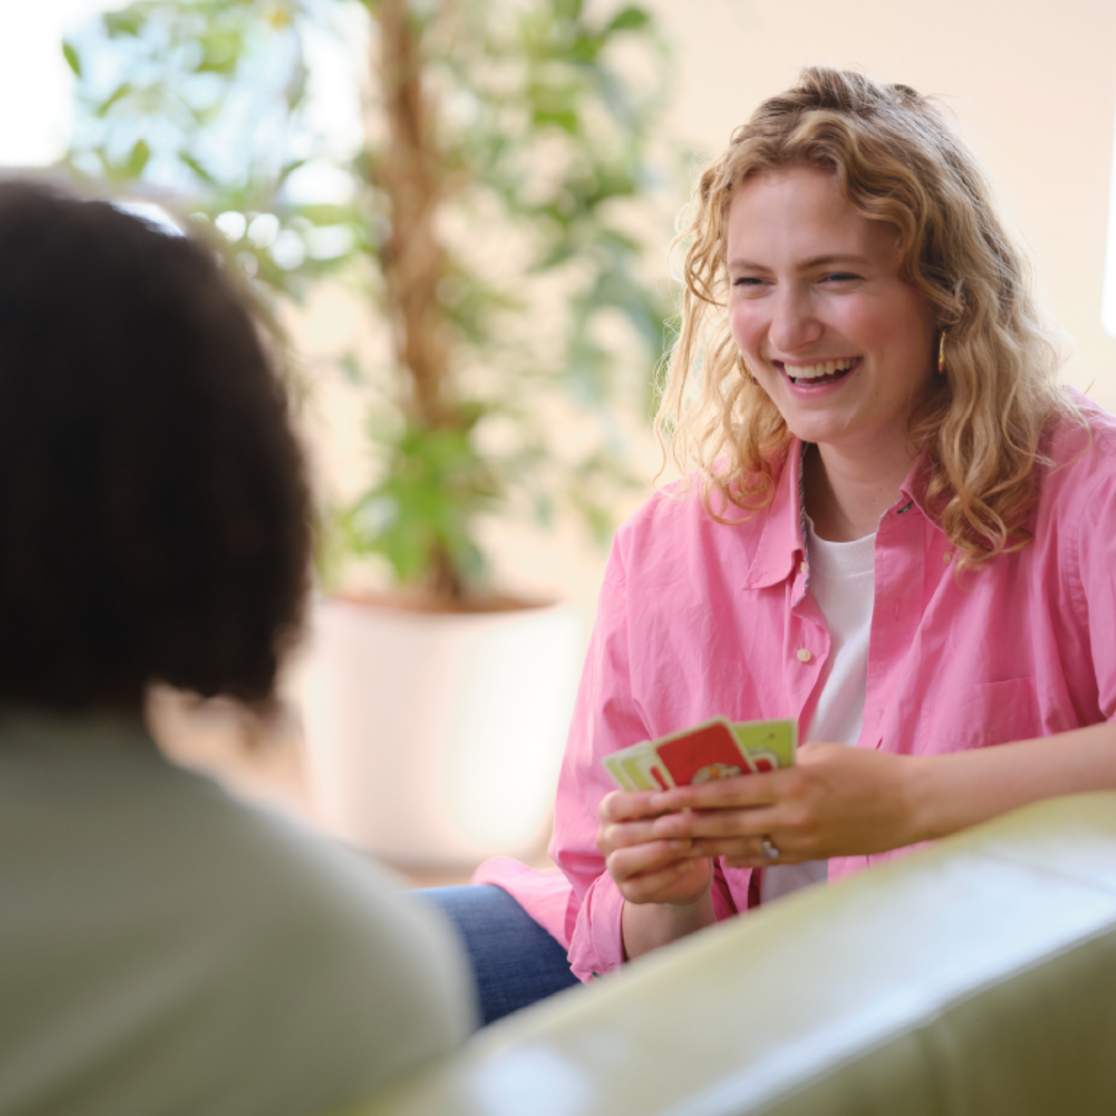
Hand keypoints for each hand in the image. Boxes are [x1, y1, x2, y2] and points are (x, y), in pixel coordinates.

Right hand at [597, 789, 712, 905]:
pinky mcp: (628, 891)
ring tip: (685, 844)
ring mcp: (613, 867)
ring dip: (656, 852)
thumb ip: (667, 797)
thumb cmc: (674, 823)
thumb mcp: (670, 807)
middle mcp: (606, 839)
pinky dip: (666, 875)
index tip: (665, 799)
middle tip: (684, 824)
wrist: (683, 862)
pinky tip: (688, 864)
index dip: (638, 802)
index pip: (613, 805)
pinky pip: (640, 887)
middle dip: (653, 829)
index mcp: (611, 812)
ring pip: (622, 861)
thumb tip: (679, 784)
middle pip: (618, 834)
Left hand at [646, 743, 918, 866]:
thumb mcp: (818, 754)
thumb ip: (778, 762)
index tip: (664, 795)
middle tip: (657, 826)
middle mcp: (791, 816)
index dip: (693, 796)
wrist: (910, 803)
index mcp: (792, 783)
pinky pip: (766, 858)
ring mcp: (801, 840)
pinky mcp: (810, 856)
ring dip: (707, 844)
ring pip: (741, 845)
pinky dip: (740, 855)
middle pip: (727, 823)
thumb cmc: (865, 769)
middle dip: (689, 825)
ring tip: (677, 843)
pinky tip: (719, 854)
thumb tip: (741, 766)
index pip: (730, 792)